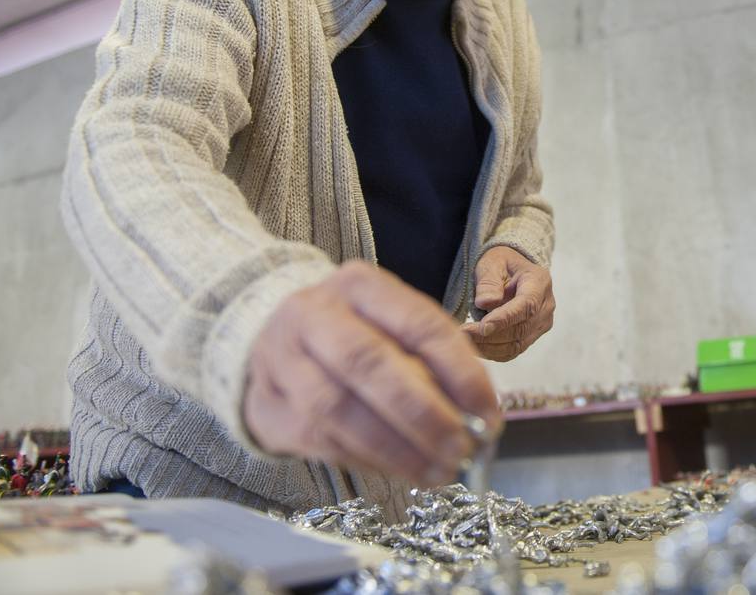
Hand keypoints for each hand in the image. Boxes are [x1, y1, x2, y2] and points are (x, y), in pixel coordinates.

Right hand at [242, 261, 499, 484]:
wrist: (276, 339)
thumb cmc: (356, 333)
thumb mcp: (394, 326)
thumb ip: (434, 361)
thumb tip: (478, 415)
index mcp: (359, 285)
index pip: (417, 323)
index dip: (459, 372)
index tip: (488, 413)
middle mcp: (313, 313)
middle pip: (368, 362)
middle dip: (422, 412)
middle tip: (461, 447)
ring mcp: (281, 358)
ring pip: (337, 408)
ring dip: (396, 447)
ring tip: (439, 470)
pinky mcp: (266, 404)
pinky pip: (321, 440)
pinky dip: (370, 461)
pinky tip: (404, 471)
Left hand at [463, 246, 554, 360]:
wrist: (512, 272)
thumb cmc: (501, 264)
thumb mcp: (492, 263)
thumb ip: (488, 281)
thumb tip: (485, 303)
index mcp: (539, 282)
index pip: (526, 305)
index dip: (505, 318)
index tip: (482, 327)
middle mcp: (546, 305)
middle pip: (521, 328)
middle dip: (490, 335)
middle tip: (462, 333)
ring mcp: (542, 323)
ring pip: (516, 344)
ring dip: (489, 347)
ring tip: (464, 340)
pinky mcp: (532, 336)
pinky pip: (513, 351)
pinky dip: (492, 352)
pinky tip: (475, 346)